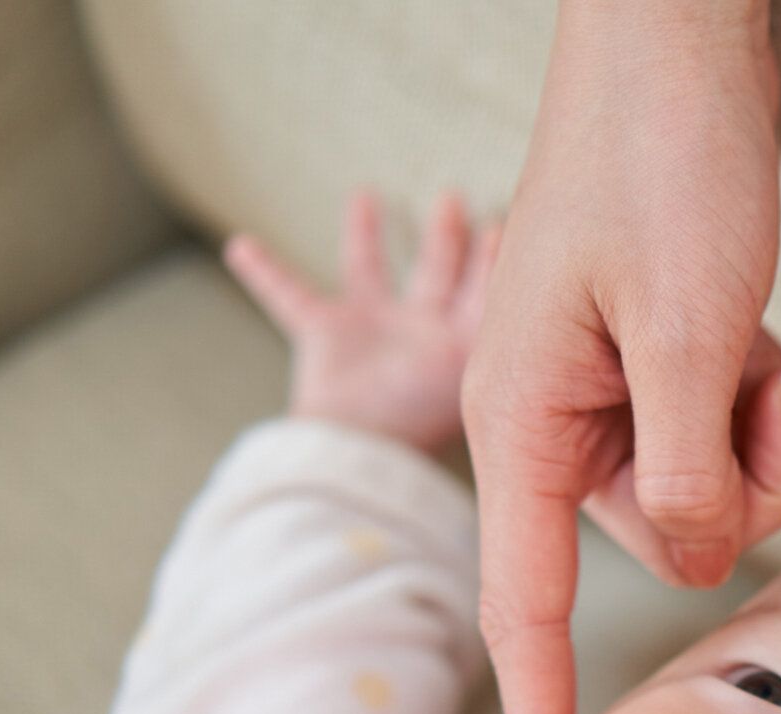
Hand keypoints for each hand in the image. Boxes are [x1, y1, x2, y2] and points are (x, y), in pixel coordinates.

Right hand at [224, 188, 500, 454]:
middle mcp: (417, 331)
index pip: (480, 290)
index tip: (498, 224)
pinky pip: (288, 295)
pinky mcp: (322, 335)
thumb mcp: (471, 356)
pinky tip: (241, 246)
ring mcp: (370, 331)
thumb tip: (539, 264)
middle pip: (434, 273)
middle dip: (444, 237)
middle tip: (451, 198)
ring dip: (365, 236)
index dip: (488, 259)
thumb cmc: (420, 413)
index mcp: (458, 341)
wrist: (358, 449)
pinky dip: (264, 272)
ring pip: (368, 271)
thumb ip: (500, 320)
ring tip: (366, 196)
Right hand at [463, 0, 780, 713]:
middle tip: (740, 371)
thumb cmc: (659, 165)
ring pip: (719, 500)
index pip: (527, 611)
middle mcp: (556, 430)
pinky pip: (734, 443)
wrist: (676, 53)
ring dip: (759, 429)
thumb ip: (686, 469)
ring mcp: (608, 405)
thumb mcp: (685, 327)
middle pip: (672, 545)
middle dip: (737, 480)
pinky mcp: (657, 380)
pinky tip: (748, 328)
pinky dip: (764, 400)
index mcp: (523, 426)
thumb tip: (697, 564)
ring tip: (740, 332)